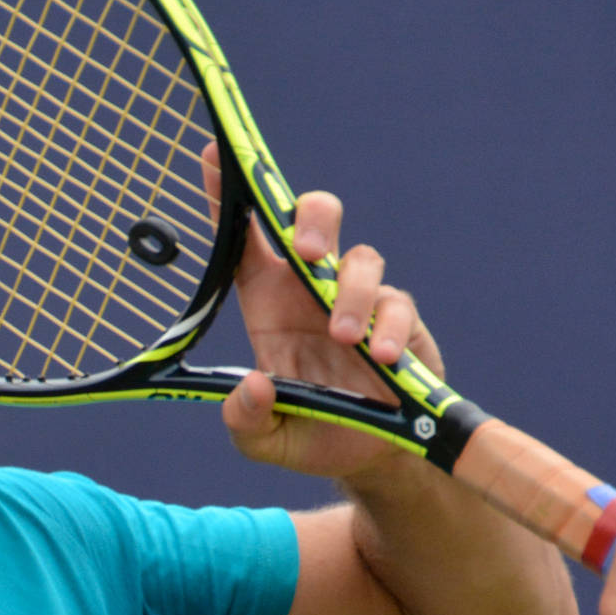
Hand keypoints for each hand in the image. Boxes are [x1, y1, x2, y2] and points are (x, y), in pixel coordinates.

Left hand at [204, 143, 435, 481]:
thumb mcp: (265, 439)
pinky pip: (397, 306)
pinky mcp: (400, 320)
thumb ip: (245, 420)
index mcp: (268, 301)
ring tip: (344, 339)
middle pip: (314, 220)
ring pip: (360, 259)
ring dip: (350, 294)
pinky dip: (390, 328)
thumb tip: (253, 387)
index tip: (216, 156)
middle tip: (309, 250)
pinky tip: (382, 358)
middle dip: (313, 219)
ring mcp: (358, 299)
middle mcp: (311, 289)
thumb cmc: (313, 431)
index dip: (232, 198)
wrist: (373, 458)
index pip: (246, 240)